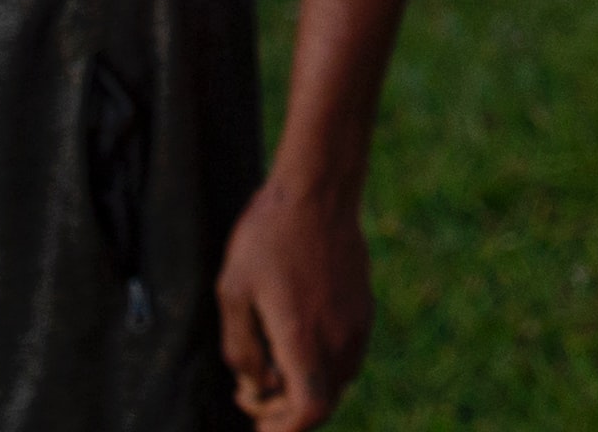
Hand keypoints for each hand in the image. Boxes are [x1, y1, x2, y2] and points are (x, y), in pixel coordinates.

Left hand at [215, 168, 373, 430]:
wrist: (319, 189)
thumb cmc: (269, 236)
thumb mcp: (233, 290)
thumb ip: (240, 348)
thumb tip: (256, 383)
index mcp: (304, 338)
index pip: (308, 411)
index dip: (283, 430)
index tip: (258, 428)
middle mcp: (338, 338)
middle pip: (320, 404)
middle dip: (282, 411)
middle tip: (247, 392)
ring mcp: (356, 325)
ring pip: (333, 382)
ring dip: (302, 388)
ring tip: (266, 366)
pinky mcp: (364, 309)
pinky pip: (343, 356)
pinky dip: (318, 365)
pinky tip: (292, 339)